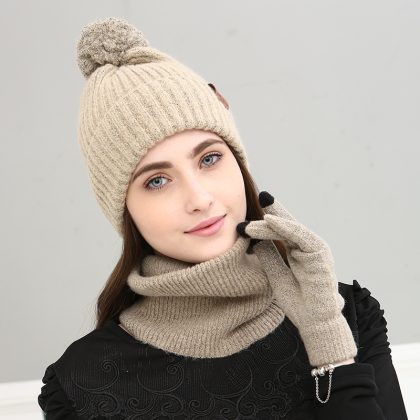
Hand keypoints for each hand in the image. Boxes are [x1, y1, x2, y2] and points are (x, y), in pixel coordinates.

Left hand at [236, 191, 356, 366]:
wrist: (314, 323)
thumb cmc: (298, 302)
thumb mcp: (275, 275)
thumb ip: (269, 257)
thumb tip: (256, 241)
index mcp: (297, 251)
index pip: (280, 231)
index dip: (267, 221)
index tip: (251, 211)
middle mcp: (307, 247)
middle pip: (287, 224)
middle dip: (273, 210)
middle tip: (258, 195)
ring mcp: (315, 248)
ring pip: (291, 228)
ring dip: (272, 221)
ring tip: (256, 210)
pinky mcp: (320, 252)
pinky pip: (300, 235)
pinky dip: (285, 227)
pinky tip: (270, 219)